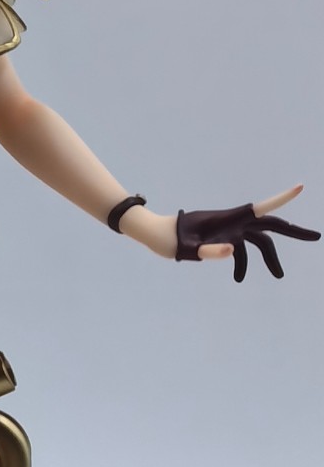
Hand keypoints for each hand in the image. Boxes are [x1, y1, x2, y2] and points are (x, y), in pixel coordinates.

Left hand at [174, 185, 318, 280]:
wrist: (159, 235)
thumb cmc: (171, 239)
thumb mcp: (187, 249)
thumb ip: (209, 251)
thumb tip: (233, 251)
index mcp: (229, 220)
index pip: (260, 208)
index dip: (281, 199)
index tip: (301, 187)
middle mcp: (235, 223)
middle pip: (271, 226)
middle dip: (294, 232)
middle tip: (316, 237)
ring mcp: (231, 230)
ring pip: (259, 243)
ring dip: (269, 259)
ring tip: (278, 277)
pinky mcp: (225, 239)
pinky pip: (241, 252)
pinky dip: (242, 265)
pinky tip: (238, 279)